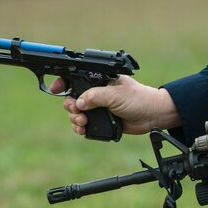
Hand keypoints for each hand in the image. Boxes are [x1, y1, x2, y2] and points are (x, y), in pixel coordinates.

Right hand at [49, 75, 181, 135]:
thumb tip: (78, 102)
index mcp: (99, 80)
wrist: (152, 115)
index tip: (55, 89)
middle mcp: (96, 93)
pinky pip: (84, 125)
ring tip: (83, 122)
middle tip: (77, 111)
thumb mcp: (115, 94)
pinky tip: (83, 130)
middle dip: (70, 106)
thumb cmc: (138, 99)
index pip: (75, 77)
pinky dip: (80, 128)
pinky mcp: (100, 121)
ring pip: (76, 113)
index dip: (63, 82)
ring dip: (75, 118)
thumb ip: (95, 96)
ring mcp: (98, 107)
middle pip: (72, 98)